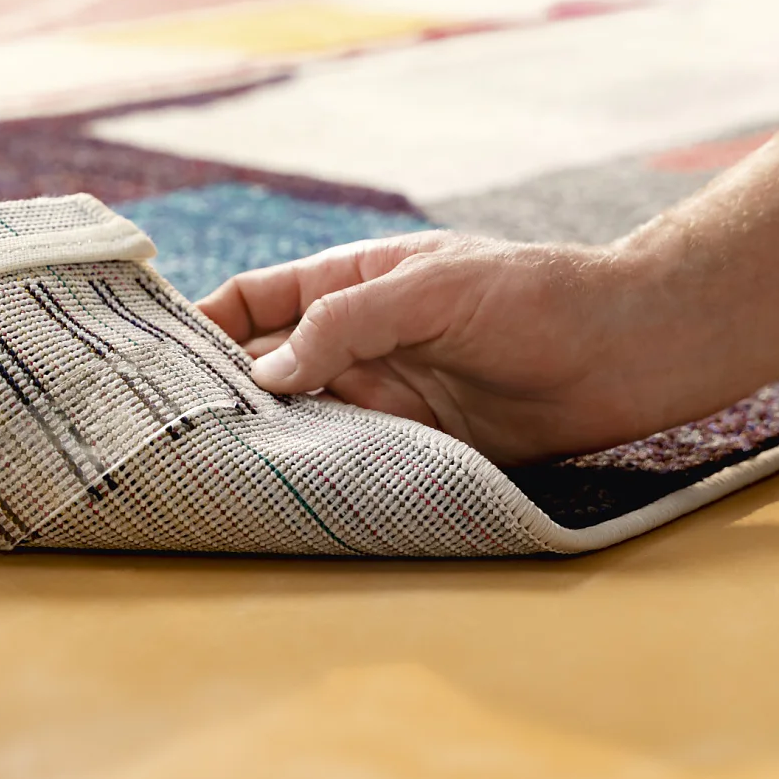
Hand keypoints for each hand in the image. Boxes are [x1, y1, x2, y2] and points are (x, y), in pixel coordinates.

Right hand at [196, 231, 682, 463]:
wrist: (631, 352)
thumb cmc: (536, 296)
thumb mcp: (433, 289)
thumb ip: (347, 324)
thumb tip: (268, 372)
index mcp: (348, 283)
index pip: (250, 302)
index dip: (197, 324)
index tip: (148, 358)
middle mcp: (355, 343)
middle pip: (262, 370)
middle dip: (216, 395)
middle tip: (161, 432)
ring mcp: (384, 397)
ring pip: (299, 423)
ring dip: (262, 443)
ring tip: (207, 471)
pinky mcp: (417, 448)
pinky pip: (350, 463)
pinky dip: (316, 478)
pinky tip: (285, 495)